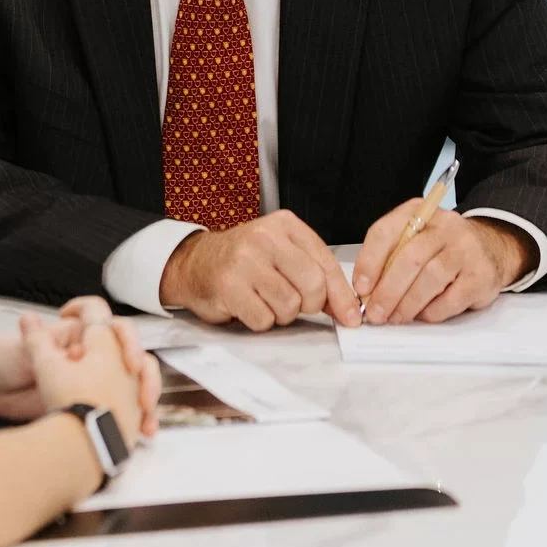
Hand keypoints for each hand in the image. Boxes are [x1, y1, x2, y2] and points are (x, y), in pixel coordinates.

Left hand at [0, 300, 160, 436]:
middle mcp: (92, 356)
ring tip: (146, 419)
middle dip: (145, 376)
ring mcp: (95, 382)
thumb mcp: (24, 349)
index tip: (128, 360)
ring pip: (135, 386)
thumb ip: (38, 339)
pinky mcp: (91, 405)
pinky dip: (137, 421)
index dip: (127, 340)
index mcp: (79, 336)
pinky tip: (144, 433)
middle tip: (143, 396)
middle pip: (134, 359)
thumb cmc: (6, 359)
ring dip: (147, 399)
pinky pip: (123, 411)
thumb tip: (36, 319)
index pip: (115, 328)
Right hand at [157, 211, 362, 330]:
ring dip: (281, 314)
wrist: (196, 262)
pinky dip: (260, 321)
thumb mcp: (283, 255)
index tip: (350, 316)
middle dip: (308, 304)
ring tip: (265, 300)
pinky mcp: (228, 285)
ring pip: (289, 305)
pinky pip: (264, 319)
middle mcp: (265, 237)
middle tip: (293, 302)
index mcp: (284, 225)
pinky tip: (249, 305)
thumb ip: (316, 275)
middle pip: (312, 285)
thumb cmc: (244, 261)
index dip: (341, 295)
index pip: (326, 262)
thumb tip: (348, 310)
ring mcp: (244, 260)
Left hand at [351, 204, 535, 324]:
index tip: (361, 288)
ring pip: (431, 278)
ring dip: (408, 303)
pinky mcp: (482, 274)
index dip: (369, 262)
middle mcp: (445, 226)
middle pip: (409, 258)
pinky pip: (452, 298)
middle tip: (375, 312)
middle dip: (387, 290)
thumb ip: (390, 258)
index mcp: (419, 212)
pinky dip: (432, 311)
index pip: (385, 232)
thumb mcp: (415, 239)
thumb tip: (367, 290)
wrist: (491, 247)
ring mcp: (466, 249)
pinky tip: (423, 315)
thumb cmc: (442, 247)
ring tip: (396, 317)